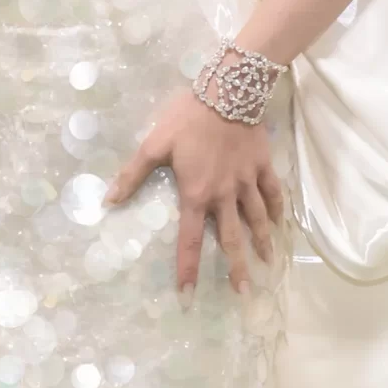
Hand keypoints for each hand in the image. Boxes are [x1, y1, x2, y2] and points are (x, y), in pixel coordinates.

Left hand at [109, 88, 283, 295]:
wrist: (228, 91)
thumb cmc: (187, 118)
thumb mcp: (154, 145)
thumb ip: (132, 175)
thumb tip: (107, 201)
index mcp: (196, 195)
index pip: (189, 241)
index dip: (187, 270)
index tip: (187, 297)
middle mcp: (225, 196)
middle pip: (231, 239)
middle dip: (237, 269)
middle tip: (244, 295)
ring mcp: (247, 182)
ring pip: (257, 220)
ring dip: (261, 245)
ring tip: (268, 265)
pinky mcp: (263, 167)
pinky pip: (273, 194)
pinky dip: (277, 211)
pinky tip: (279, 226)